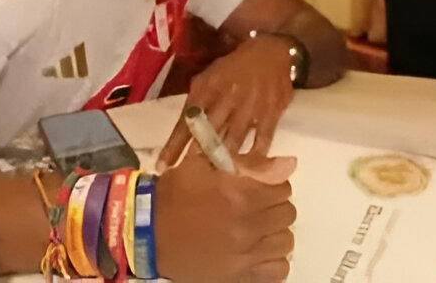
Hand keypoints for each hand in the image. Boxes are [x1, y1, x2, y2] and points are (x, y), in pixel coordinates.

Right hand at [155, 152, 296, 282]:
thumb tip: (289, 163)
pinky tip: (256, 252)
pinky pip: (278, 269)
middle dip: (273, 207)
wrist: (146, 231)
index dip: (272, 186)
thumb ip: (249, 163)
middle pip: (286, 214)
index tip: (259, 190)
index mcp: (241, 195)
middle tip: (256, 208)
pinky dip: (272, 260)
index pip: (283, 189)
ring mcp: (245, 254)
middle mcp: (248, 225)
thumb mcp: (205, 166)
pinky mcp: (239, 276)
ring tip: (255, 231)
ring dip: (273, 233)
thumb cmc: (175, 194)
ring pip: (285, 241)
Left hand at [159, 35, 295, 168]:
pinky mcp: (271, 112)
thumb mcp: (209, 76)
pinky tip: (248, 169)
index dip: (174, 145)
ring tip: (215, 178)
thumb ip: (197, 101)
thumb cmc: (234, 68)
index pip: (186, 121)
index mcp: (207, 88)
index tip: (163, 166)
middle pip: (208, 133)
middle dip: (197, 156)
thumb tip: (183, 129)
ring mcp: (250, 106)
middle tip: (188, 178)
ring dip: (224, 160)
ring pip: (234, 139)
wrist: (271, 52)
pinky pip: (262, 138)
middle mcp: (226, 97)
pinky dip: (255, 155)